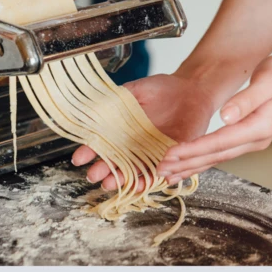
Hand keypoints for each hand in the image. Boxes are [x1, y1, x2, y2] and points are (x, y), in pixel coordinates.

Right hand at [72, 73, 214, 190]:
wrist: (192, 88)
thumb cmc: (163, 88)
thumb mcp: (135, 91)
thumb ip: (116, 99)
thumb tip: (91, 105)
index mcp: (124, 132)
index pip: (104, 145)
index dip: (90, 152)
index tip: (79, 158)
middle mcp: (137, 147)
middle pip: (117, 164)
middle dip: (104, 172)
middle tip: (93, 176)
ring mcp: (155, 154)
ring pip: (137, 172)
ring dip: (124, 180)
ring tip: (112, 184)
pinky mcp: (175, 156)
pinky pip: (163, 171)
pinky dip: (153, 178)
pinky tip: (142, 183)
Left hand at [157, 55, 271, 184]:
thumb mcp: (267, 81)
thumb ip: (246, 99)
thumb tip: (226, 116)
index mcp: (258, 127)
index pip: (220, 143)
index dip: (194, 149)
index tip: (172, 154)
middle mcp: (254, 141)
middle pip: (215, 156)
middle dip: (186, 164)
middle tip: (161, 170)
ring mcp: (251, 143)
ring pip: (216, 159)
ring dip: (191, 167)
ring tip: (167, 175)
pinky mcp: (245, 140)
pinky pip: (219, 154)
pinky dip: (200, 162)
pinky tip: (185, 167)